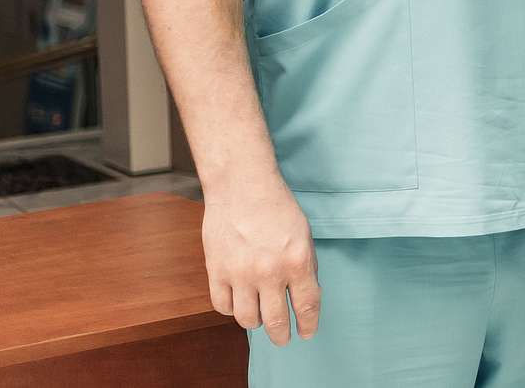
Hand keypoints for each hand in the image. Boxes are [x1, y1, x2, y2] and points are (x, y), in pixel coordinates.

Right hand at [201, 174, 319, 344]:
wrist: (242, 186)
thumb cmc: (277, 207)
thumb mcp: (303, 235)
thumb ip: (306, 267)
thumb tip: (307, 297)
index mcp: (297, 261)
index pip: (306, 306)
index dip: (308, 325)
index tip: (306, 333)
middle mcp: (270, 272)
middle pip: (275, 321)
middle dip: (282, 335)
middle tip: (283, 338)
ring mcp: (241, 274)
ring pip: (247, 319)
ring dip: (255, 322)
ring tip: (260, 317)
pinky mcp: (217, 271)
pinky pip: (223, 306)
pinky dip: (232, 309)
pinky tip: (239, 302)